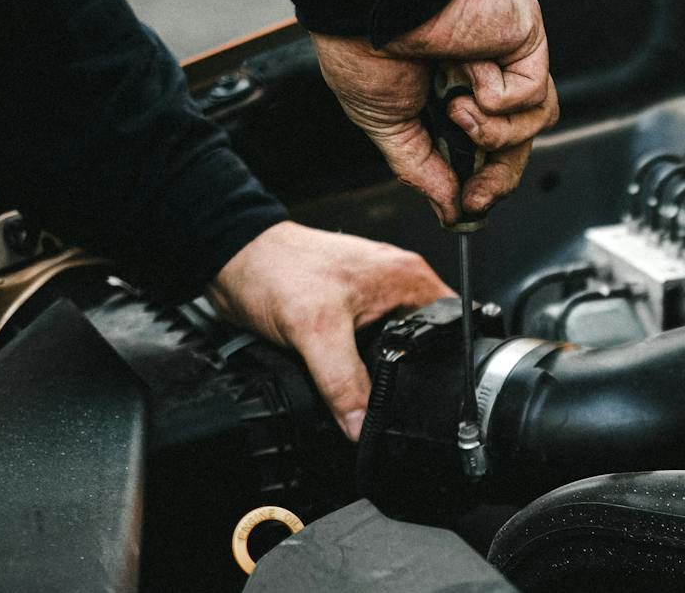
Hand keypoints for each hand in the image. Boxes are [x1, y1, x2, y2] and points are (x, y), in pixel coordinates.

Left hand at [207, 221, 453, 439]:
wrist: (233, 261)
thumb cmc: (276, 270)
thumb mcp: (315, 332)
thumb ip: (343, 382)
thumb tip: (362, 425)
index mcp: (408, 278)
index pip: (451, 326)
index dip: (448, 364)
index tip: (434, 394)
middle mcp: (397, 285)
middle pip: (425, 342)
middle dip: (412, 373)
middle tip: (392, 398)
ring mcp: (373, 298)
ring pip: (394, 348)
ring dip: (381, 370)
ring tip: (365, 388)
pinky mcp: (349, 312)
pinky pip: (368, 347)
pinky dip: (358, 365)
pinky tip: (346, 378)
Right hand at [313, 0, 558, 224]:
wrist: (366, 1)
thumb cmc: (364, 45)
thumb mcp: (389, 125)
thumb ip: (422, 169)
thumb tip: (450, 211)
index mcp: (452, 87)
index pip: (491, 144)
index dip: (485, 181)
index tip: (469, 208)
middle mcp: (488, 69)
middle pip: (520, 138)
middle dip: (498, 176)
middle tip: (475, 196)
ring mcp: (509, 50)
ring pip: (535, 119)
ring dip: (495, 132)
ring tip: (456, 110)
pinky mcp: (526, 32)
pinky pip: (532, 92)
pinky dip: (498, 96)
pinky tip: (469, 72)